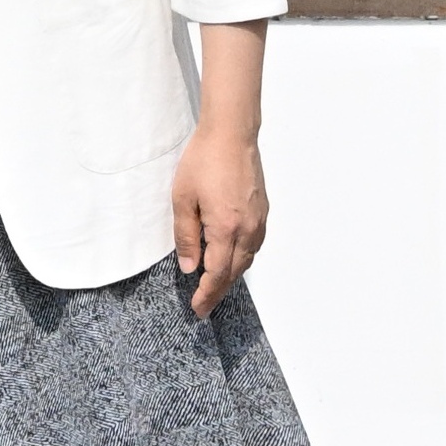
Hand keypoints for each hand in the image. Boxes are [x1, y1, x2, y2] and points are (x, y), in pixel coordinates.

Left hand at [172, 128, 267, 313]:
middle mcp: (248, 230)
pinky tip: (230, 259)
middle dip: (218, 291)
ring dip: (230, 276)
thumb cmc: (203, 161)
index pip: (217, 274)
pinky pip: (253, 245)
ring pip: (246, 260)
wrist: (232, 135)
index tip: (197, 309)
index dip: (206, 294)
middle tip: (203, 306)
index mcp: (226, 229)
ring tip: (214, 286)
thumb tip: (190, 267)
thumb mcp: (182, 199)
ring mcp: (259, 221)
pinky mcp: (263, 212)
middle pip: (234, 272)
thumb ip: (186, 236)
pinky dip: (241, 259)